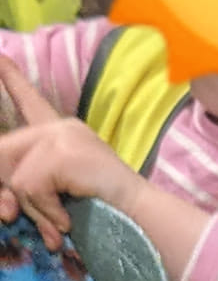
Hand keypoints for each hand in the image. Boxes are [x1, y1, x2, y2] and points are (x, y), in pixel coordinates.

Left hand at [0, 54, 143, 249]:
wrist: (141, 217)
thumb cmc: (107, 211)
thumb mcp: (63, 194)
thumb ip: (32, 189)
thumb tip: (5, 207)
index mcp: (62, 134)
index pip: (30, 102)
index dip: (13, 79)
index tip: (0, 56)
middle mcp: (58, 128)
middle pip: (5, 153)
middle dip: (11, 193)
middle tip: (19, 217)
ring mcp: (60, 137)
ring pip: (16, 178)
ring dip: (34, 210)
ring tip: (59, 223)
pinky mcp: (61, 153)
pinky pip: (29, 187)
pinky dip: (45, 212)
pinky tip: (66, 220)